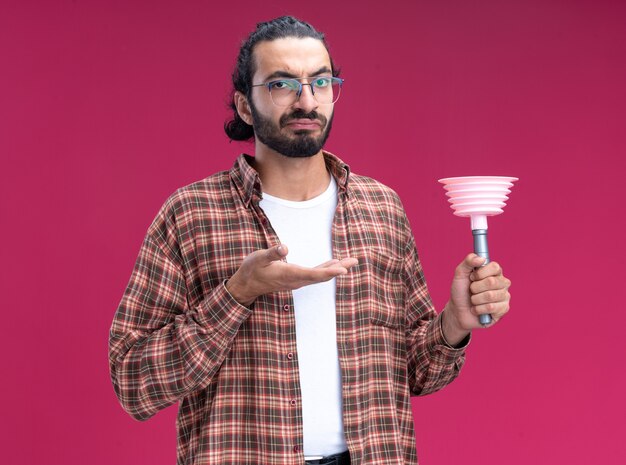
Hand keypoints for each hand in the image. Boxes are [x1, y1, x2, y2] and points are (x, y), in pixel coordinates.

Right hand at [225, 244, 358, 305]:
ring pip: (320, 275)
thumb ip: (272, 253)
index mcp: (289, 274)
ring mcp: (297, 281)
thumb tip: (284, 247)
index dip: (329, 271)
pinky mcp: (296, 278)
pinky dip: (326, 268)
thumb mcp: (258, 258)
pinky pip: (315, 274)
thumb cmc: (252, 270)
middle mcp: (296, 280)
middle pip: (322, 275)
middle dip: (339, 268)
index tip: (343, 269)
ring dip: (335, 268)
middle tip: (354, 260)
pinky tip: (333, 263)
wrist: (246, 285)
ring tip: (350, 261)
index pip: (313, 274)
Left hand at [442, 254, 511, 343]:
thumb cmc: (461, 291)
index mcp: (494, 272)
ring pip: (490, 296)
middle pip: (491, 282)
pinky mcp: (504, 309)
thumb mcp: (460, 274)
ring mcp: (504, 296)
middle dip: (475, 288)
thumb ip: (468, 261)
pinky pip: (490, 307)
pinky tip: (477, 309)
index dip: (480, 273)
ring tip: (473, 300)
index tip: (472, 277)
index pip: (494, 267)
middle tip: (471, 291)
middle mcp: (502, 282)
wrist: (457, 311)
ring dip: (475, 299)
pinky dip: (478, 309)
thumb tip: (481, 258)